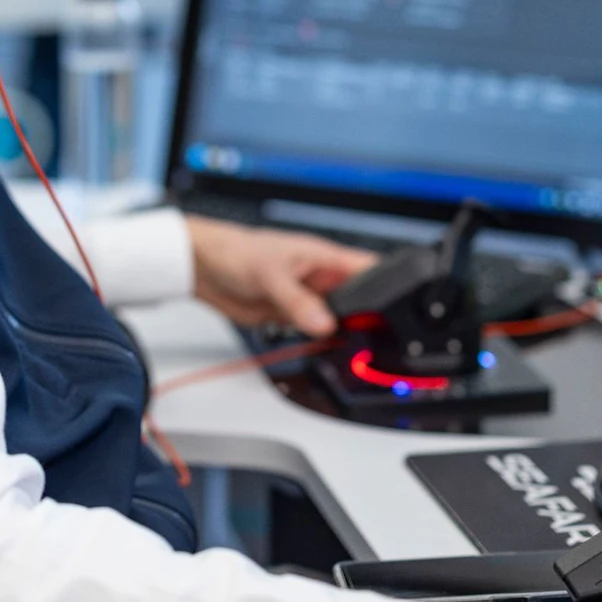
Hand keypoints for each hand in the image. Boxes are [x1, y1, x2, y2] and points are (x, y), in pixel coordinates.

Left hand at [183, 216, 375, 336]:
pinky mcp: (292, 318)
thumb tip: (323, 323)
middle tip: (371, 338)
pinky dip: (318, 344)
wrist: (203, 267)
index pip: (369, 269)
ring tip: (346, 347)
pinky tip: (320, 350)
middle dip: (367, 319)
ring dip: (341, 335)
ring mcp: (308, 300)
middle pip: (359, 302)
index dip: (389, 286)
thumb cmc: (236, 251)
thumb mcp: (270, 275)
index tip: (397, 309)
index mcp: (326, 258)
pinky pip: (313, 334)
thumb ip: (298, 301)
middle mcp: (322, 280)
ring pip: (337, 321)